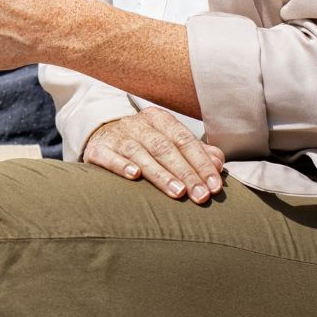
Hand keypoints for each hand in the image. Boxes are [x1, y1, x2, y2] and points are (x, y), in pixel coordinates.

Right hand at [84, 112, 225, 205]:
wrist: (99, 133)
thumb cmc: (142, 142)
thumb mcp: (168, 140)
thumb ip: (194, 151)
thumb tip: (218, 162)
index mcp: (159, 120)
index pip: (185, 140)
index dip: (201, 163)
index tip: (214, 186)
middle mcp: (138, 125)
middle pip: (165, 148)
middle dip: (186, 173)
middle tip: (200, 196)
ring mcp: (117, 136)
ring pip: (141, 153)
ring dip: (161, 174)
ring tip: (177, 192)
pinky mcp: (97, 149)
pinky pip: (109, 156)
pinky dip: (122, 166)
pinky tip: (134, 176)